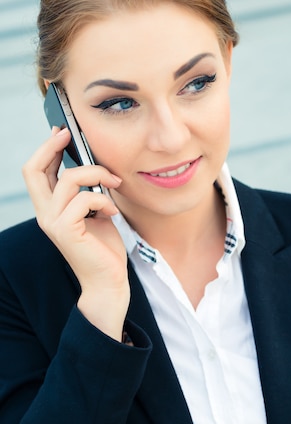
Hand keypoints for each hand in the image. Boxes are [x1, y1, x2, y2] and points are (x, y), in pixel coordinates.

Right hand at [22, 127, 129, 339]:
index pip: (36, 171)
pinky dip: (103, 199)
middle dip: (52, 146)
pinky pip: (83, 199)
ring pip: (67, 179)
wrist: (109, 281)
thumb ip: (87, 192)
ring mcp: (53, 223)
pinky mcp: (66, 231)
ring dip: (96, 174)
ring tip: (114, 183)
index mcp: (50, 208)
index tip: (63, 132)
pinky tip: (113, 211)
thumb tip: (93, 165)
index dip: (46, 148)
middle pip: (33, 169)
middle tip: (71, 135)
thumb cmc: (104, 249)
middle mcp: (45, 214)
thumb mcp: (96, 213)